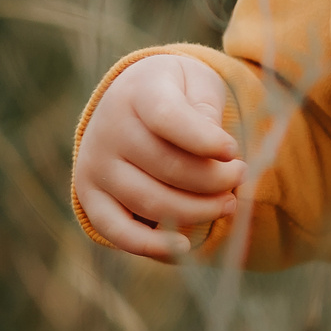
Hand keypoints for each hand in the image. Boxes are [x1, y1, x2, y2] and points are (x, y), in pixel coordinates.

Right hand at [71, 54, 244, 262]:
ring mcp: (95, 166)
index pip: (168, 118)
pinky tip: (185, 246)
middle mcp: (109, 130)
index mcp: (138, 92)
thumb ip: (206, 111)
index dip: (205, 140)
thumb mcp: (197, 84)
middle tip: (240, 176)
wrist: (130, 99)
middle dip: (215, 179)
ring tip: (228, 202)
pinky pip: (117, 231)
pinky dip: (151, 245)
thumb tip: (218, 153)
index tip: (233, 151)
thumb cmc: (177, 93)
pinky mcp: (90, 198)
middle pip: (167, 166)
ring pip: (151, 202)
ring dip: (198, 210)